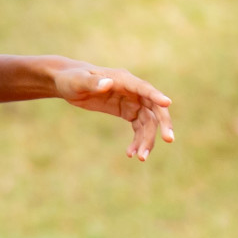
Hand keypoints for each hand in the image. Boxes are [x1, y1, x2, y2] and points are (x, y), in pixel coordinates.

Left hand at [53, 64, 173, 161]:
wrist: (68, 84)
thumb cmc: (72, 78)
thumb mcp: (78, 81)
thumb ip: (92, 83)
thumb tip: (108, 83)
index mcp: (123, 79)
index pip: (143, 88)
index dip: (156, 96)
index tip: (167, 104)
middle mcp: (132, 90)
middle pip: (154, 107)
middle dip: (162, 123)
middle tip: (169, 139)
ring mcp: (132, 101)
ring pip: (148, 122)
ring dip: (147, 139)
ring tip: (141, 158)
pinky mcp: (127, 111)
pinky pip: (139, 127)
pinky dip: (138, 140)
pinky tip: (131, 154)